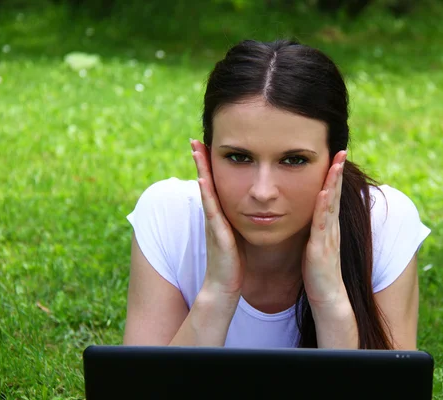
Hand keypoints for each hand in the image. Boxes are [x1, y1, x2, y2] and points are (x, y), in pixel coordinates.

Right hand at [190, 139, 244, 295]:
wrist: (224, 285)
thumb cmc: (233, 262)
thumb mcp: (235, 235)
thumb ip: (236, 221)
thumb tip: (247, 208)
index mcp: (220, 215)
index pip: (214, 185)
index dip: (209, 165)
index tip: (206, 145)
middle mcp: (213, 216)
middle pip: (206, 182)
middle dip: (201, 161)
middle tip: (195, 139)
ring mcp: (213, 223)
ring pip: (206, 191)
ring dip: (201, 170)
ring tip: (196, 149)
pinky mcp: (218, 234)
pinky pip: (211, 210)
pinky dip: (206, 194)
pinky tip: (203, 179)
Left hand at [302, 150, 347, 307]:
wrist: (327, 296)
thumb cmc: (318, 271)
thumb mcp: (316, 244)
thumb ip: (316, 228)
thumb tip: (310, 214)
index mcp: (329, 226)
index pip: (332, 195)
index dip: (334, 175)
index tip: (336, 156)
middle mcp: (332, 228)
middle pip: (335, 195)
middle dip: (338, 172)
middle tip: (341, 150)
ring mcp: (328, 237)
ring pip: (330, 205)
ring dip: (333, 184)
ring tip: (335, 164)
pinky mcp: (320, 249)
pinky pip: (321, 225)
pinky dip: (323, 207)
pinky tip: (322, 193)